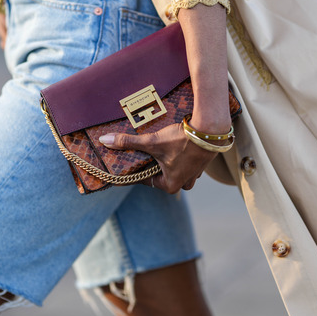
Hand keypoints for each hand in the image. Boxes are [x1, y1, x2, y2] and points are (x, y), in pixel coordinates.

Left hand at [99, 123, 217, 193]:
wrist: (210, 130)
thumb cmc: (181, 141)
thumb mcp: (152, 142)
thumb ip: (128, 143)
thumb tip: (105, 141)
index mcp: (170, 185)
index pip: (145, 181)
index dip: (133, 172)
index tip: (125, 165)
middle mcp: (184, 182)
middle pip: (159, 176)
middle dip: (151, 165)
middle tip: (141, 153)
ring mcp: (194, 173)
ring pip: (174, 169)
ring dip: (165, 160)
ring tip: (157, 147)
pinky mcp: (200, 162)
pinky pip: (184, 162)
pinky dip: (177, 154)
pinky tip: (172, 142)